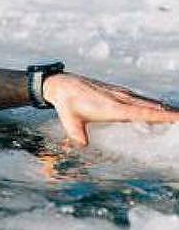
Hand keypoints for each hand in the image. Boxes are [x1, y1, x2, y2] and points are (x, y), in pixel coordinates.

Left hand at [42, 73, 178, 145]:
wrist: (62, 84)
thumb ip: (77, 133)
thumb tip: (83, 145)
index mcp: (113, 107)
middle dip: (170, 114)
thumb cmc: (66, 104)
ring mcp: (121, 94)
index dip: (163, 116)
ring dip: (164, 108)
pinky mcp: (118, 92)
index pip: (144, 113)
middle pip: (152, 107)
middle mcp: (121, 99)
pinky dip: (153, 104)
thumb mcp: (69, 120)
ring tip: (177, 116)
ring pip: (148, 102)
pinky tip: (159, 107)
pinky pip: (140, 99)